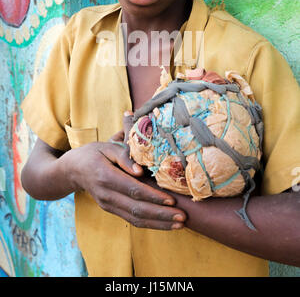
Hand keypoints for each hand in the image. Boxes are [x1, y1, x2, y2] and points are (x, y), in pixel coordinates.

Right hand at [64, 113, 185, 230]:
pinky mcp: (111, 210)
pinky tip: (166, 224)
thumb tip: (140, 171)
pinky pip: (131, 220)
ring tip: (179, 224)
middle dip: (161, 215)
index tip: (172, 200)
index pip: (132, 190)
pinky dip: (150, 224)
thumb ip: (124, 156)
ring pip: (135, 219)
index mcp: (105, 176)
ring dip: (159, 224)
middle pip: (136, 209)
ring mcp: (107, 205)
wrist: (72, 170)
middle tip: (182, 216)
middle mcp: (106, 195)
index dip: (153, 196)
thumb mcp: (107, 147)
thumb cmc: (93, 153)